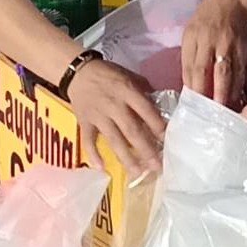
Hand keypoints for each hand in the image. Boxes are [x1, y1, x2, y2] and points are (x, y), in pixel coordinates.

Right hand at [65, 58, 166, 176]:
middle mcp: (114, 105)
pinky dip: (94, 154)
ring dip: (126, 157)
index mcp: (127, 91)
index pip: (146, 111)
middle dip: (145, 149)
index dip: (157, 127)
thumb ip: (144, 90)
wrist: (78, 72)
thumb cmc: (108, 74)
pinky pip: (88, 140)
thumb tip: (160, 107)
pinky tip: (102, 168)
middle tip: (157, 167)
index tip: (167, 143)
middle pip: (132, 129)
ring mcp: (99, 115)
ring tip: (137, 173)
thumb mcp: (130, 75)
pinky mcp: (85, 122)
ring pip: (114, 139)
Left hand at [181, 0, 246, 107]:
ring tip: (224, 112)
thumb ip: (189, 58)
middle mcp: (212, 42)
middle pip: (209, 72)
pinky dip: (238, 87)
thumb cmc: (207, 20)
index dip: (192, 87)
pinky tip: (237, 99)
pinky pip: (241, 72)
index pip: (192, 67)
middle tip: (209, 115)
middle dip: (209, 94)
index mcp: (195, 38)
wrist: (233, 2)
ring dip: (226, 95)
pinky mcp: (244, 51)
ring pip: (228, 74)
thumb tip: (189, 85)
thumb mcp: (190, 33)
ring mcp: (230, 46)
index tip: (191, 106)